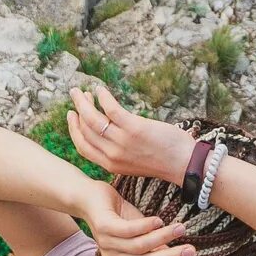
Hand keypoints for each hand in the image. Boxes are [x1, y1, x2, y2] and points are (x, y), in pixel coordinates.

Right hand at [68, 78, 194, 183]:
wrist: (184, 164)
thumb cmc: (162, 160)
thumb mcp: (133, 163)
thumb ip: (118, 152)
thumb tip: (109, 133)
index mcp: (110, 165)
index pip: (83, 147)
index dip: (74, 129)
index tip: (71, 115)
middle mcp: (112, 154)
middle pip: (85, 130)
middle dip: (77, 110)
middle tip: (76, 96)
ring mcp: (122, 141)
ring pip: (93, 119)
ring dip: (85, 102)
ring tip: (84, 91)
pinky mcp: (134, 128)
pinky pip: (111, 110)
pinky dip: (103, 98)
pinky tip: (101, 90)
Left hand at [79, 182, 194, 255]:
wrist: (88, 197)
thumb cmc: (118, 216)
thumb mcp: (141, 234)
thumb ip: (157, 251)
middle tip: (191, 251)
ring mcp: (107, 243)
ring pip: (139, 246)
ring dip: (162, 238)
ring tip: (180, 229)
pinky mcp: (104, 226)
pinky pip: (127, 230)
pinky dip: (145, 226)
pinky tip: (158, 220)